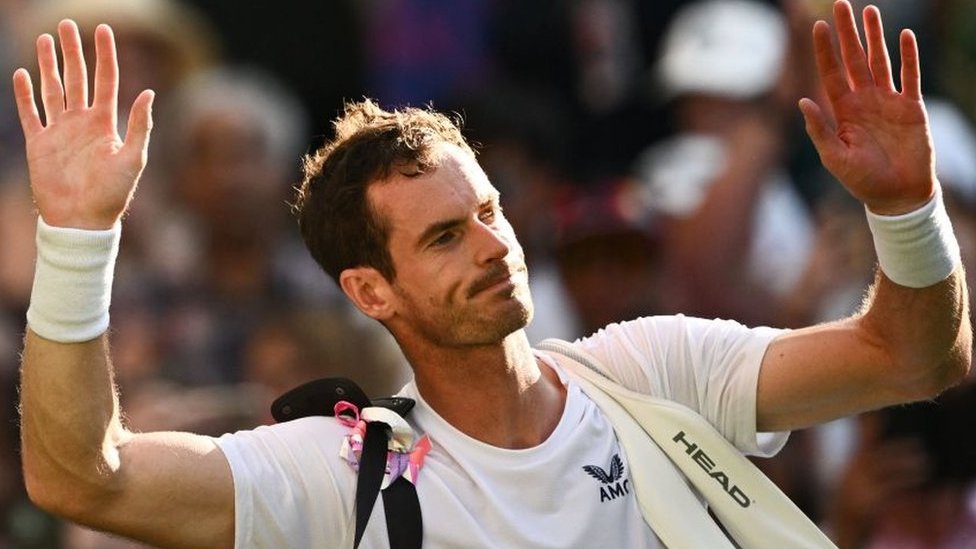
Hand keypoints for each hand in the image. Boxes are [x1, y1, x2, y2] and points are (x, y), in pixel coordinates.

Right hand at [12, 20, 153, 229]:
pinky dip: (24, 93)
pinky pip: (30, 113)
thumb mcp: (133, 159)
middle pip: (76, 77)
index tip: (103, 29)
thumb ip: (139, 126)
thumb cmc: (112, 194)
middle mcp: (82, 122)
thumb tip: (148, 93)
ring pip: (53, 89)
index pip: (105, 79)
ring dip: (49, 64)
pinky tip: (22, 73)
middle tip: (66, 24)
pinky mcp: (39, 144)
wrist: (82, 220)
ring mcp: (59, 131)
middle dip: (72, 51)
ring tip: (44, 39)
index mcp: (105, 123)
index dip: (105, 54)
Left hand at [799, 1, 933, 214]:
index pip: (831, 74)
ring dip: (875, 36)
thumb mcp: (835, 158)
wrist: (897, 196)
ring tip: (871, 11)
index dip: (825, 51)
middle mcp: (864, 101)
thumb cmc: (862, 181)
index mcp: (843, 111)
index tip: (818, 27)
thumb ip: (819, 130)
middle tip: (841, 5)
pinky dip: (908, 57)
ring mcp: (888, 101)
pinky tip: (904, 36)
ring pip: (880, 61)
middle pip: (854, 59)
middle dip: (847, 33)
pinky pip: (910, 76)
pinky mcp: (912, 107)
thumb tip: (801, 101)